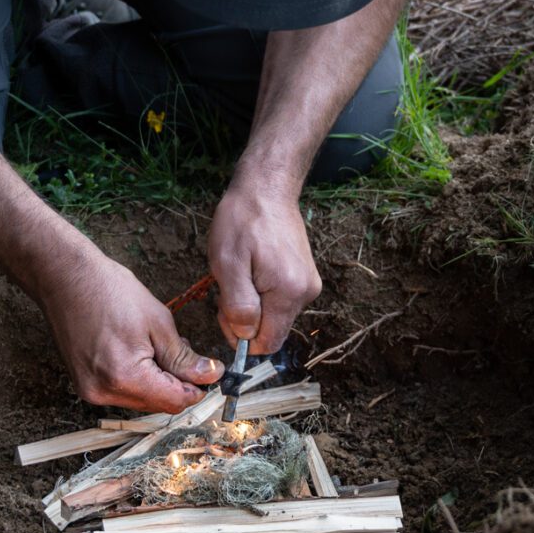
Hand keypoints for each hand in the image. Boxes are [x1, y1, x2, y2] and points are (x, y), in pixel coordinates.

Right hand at [41, 252, 221, 410]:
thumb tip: (210, 375)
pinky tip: (140, 351)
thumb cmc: (109, 291)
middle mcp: (104, 392)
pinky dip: (138, 378)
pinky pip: (123, 391)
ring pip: (141, 400)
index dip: (197, 388)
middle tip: (184, 352)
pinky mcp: (85, 384)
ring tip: (159, 346)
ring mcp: (90, 391)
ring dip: (158, 381)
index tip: (209, 371)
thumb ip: (184, 357)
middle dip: (178, 383)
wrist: (65, 277)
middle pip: (158, 404)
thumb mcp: (158, 322)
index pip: (174, 401)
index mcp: (124, 377)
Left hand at [208, 181, 321, 354]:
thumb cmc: (242, 221)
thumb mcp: (227, 263)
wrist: (266, 189)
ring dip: (252, 304)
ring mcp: (308, 284)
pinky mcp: (304, 276)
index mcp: (289, 293)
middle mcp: (306, 293)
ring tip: (241, 272)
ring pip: (274, 316)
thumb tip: (246, 336)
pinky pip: (279, 301)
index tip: (225, 310)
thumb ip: (237, 305)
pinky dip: (261, 293)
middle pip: (272, 331)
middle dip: (245, 319)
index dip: (242, 337)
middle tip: (229, 287)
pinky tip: (252, 268)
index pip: (268, 343)